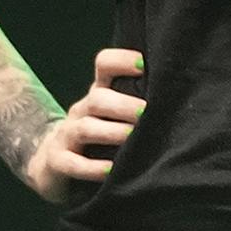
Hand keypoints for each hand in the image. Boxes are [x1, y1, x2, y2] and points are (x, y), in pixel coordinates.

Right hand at [24, 48, 144, 201]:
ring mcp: (67, 135)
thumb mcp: (112, 116)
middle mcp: (82, 110)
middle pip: (98, 98)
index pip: (105, 65)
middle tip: (146, 112)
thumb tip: (178, 98)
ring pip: (87, 128)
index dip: (122, 61)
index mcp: (99, 94)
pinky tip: (111, 170)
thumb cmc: (98, 137)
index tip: (144, 65)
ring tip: (132, 137)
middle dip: (123, 105)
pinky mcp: (58, 161)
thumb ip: (136, 104)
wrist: (53, 163)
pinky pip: (73, 163)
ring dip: (111, 132)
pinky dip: (92, 168)